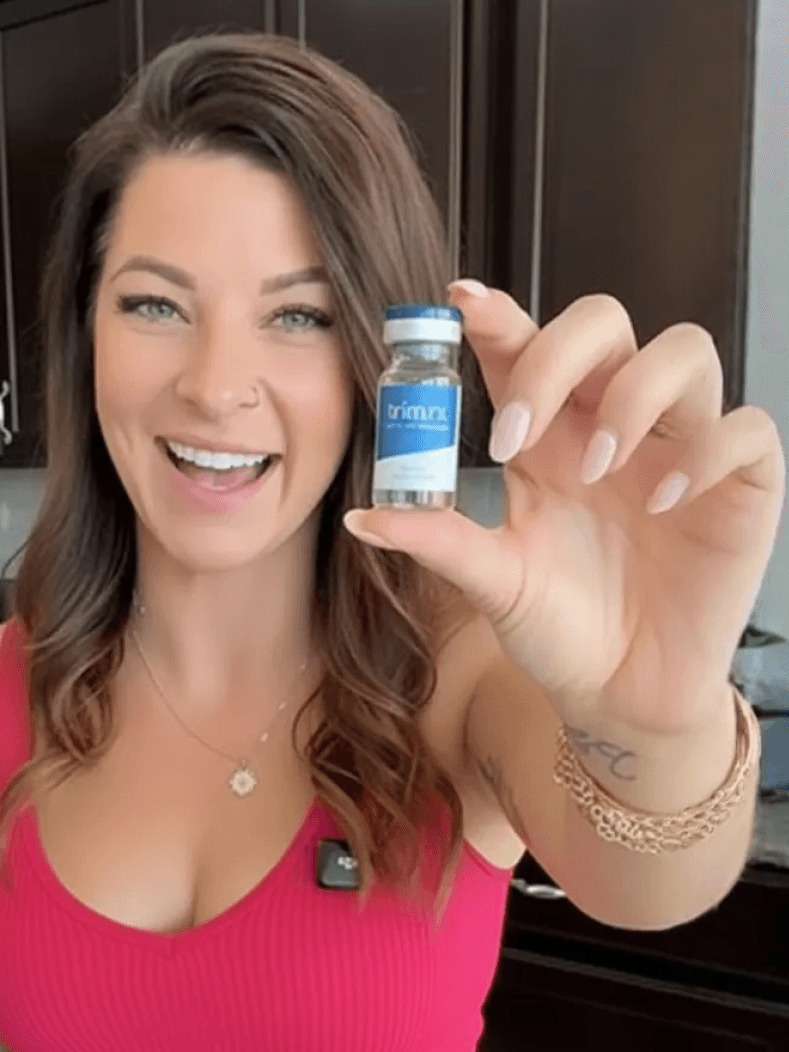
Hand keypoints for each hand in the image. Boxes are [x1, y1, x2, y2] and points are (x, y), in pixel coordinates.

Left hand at [343, 284, 785, 735]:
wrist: (620, 695)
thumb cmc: (558, 630)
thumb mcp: (492, 584)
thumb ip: (438, 541)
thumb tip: (361, 517)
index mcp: (547, 438)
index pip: (525, 348)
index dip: (498, 316)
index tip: (457, 304)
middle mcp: (611, 427)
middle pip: (603, 322)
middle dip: (558, 355)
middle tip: (519, 432)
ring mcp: (679, 449)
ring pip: (684, 351)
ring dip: (634, 396)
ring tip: (598, 468)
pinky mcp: (739, 486)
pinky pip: (744, 429)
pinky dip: (706, 451)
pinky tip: (664, 501)